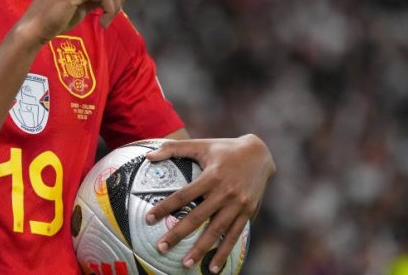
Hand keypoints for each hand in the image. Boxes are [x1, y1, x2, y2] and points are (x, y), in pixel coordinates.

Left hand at [144, 134, 274, 273]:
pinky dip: (224, 252)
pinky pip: (234, 236)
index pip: (183, 195)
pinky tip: (214, 268)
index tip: (149, 218)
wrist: (259, 153)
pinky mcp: (247, 213)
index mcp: (211, 176)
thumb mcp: (200, 144)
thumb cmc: (224, 148)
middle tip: (160, 247)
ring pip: (216, 231)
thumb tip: (148, 156)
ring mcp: (238, 204)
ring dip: (201, 249)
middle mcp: (225, 192)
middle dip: (178, 234)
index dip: (165, 207)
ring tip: (186, 264)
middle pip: (197, 217)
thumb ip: (173, 148)